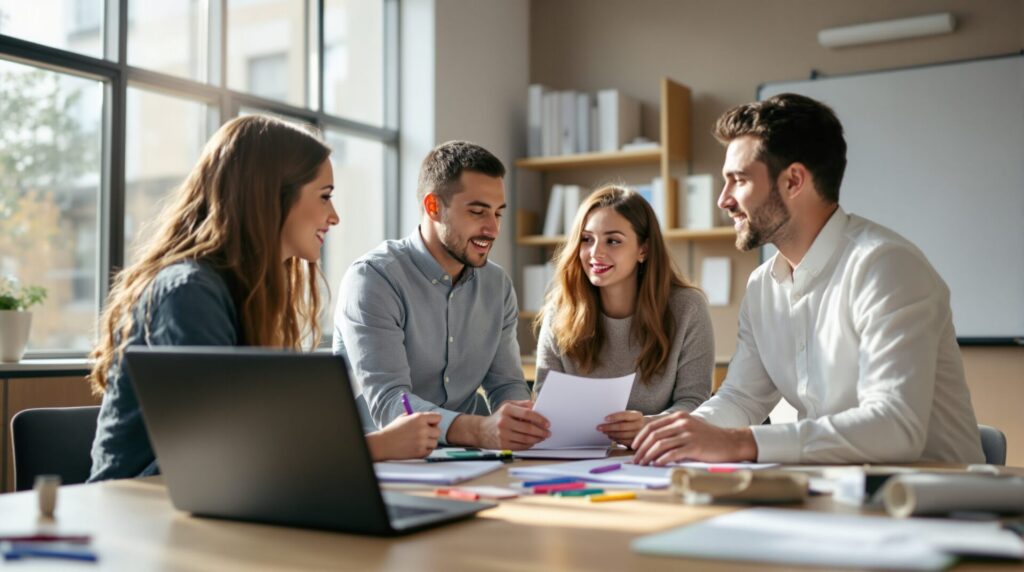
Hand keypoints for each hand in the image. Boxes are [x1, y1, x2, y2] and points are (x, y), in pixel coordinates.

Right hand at [367, 412, 441, 460]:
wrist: (383, 444)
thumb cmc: (393, 430)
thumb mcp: (404, 417)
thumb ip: (417, 417)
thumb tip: (429, 418)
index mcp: (419, 418)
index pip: (438, 417)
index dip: (434, 421)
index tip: (430, 424)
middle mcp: (422, 429)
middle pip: (438, 431)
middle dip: (432, 432)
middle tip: (424, 434)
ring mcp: (422, 441)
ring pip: (435, 442)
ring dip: (429, 442)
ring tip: (419, 441)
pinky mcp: (420, 452)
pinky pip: (430, 451)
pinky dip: (425, 450)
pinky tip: (416, 447)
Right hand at [476, 400, 550, 449]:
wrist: (481, 430)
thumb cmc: (498, 417)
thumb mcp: (507, 405)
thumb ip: (522, 404)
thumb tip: (537, 406)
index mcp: (506, 409)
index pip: (527, 414)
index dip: (539, 419)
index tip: (547, 423)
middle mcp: (503, 422)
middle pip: (528, 428)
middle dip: (541, 431)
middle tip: (547, 432)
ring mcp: (503, 435)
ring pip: (526, 439)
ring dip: (537, 439)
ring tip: (542, 437)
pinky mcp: (503, 445)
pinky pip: (521, 446)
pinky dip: (530, 445)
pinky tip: (533, 442)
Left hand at [597, 410, 643, 445]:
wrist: (647, 429)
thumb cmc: (634, 421)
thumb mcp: (631, 416)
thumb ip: (621, 416)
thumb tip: (606, 419)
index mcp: (637, 415)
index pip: (625, 415)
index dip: (614, 417)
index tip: (605, 418)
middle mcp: (640, 425)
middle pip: (622, 426)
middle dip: (609, 427)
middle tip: (599, 427)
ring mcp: (639, 435)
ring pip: (622, 435)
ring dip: (611, 434)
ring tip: (604, 432)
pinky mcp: (637, 443)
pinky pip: (624, 442)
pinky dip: (616, 439)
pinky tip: (611, 437)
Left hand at [630, 411, 756, 465]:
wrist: (730, 442)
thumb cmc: (708, 438)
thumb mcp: (689, 428)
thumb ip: (673, 432)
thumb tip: (652, 445)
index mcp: (678, 416)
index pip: (652, 426)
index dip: (640, 437)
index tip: (634, 447)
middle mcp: (682, 423)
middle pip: (654, 436)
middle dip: (641, 449)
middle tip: (635, 459)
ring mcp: (688, 434)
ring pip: (660, 445)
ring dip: (648, 456)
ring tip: (643, 464)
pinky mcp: (694, 446)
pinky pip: (672, 453)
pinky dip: (661, 460)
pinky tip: (656, 464)